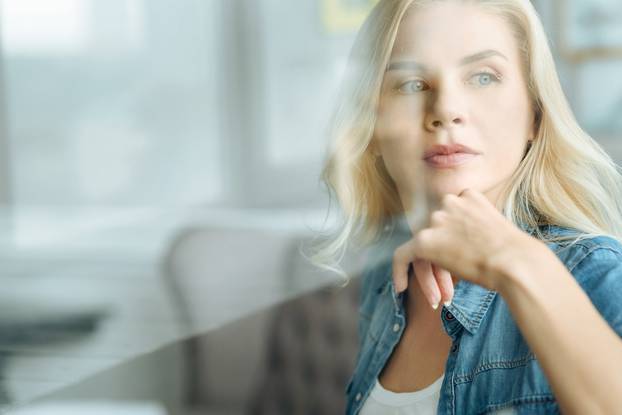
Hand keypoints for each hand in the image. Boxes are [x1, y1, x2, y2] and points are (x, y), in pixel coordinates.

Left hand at [393, 188, 532, 307]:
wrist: (516, 263)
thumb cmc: (516, 254)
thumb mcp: (497, 228)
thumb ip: (476, 227)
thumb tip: (463, 244)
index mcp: (468, 195)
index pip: (451, 215)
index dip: (453, 238)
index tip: (459, 255)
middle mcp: (449, 202)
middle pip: (437, 230)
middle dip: (443, 255)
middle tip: (450, 282)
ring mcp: (436, 220)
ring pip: (423, 245)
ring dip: (429, 273)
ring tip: (436, 296)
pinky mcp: (424, 240)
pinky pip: (402, 255)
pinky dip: (399, 272)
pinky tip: (400, 288)